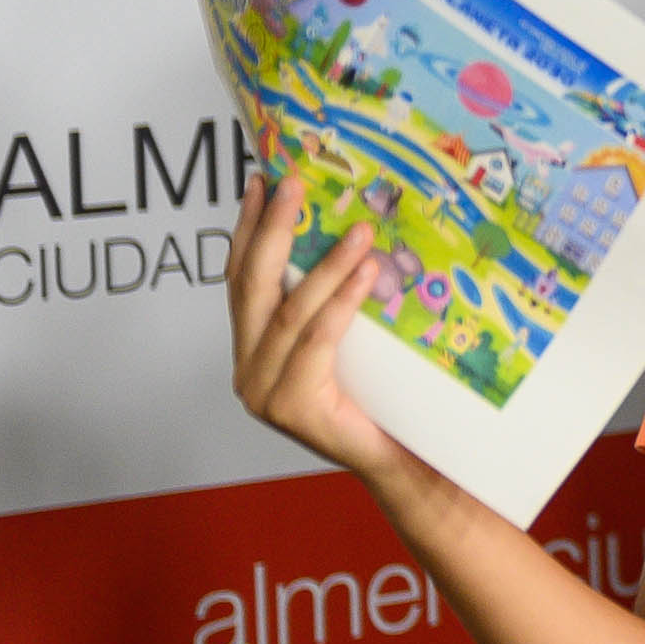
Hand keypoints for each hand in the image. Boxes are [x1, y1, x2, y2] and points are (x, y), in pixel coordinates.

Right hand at [226, 170, 411, 485]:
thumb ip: (336, 299)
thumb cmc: (382, 399)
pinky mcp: (291, 408)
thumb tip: (360, 227)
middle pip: (252, 286)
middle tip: (292, 182)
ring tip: (359, 228)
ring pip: (289, 311)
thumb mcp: (354, 338)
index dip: (247, 229)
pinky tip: (365, 272)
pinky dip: (341, 302)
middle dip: (270, 229)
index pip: (242, 279)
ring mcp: (264, 391)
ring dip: (324, 263)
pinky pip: (317, 341)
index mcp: (255, 349)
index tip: (259, 181)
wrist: (402, 462)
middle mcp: (249, 369)